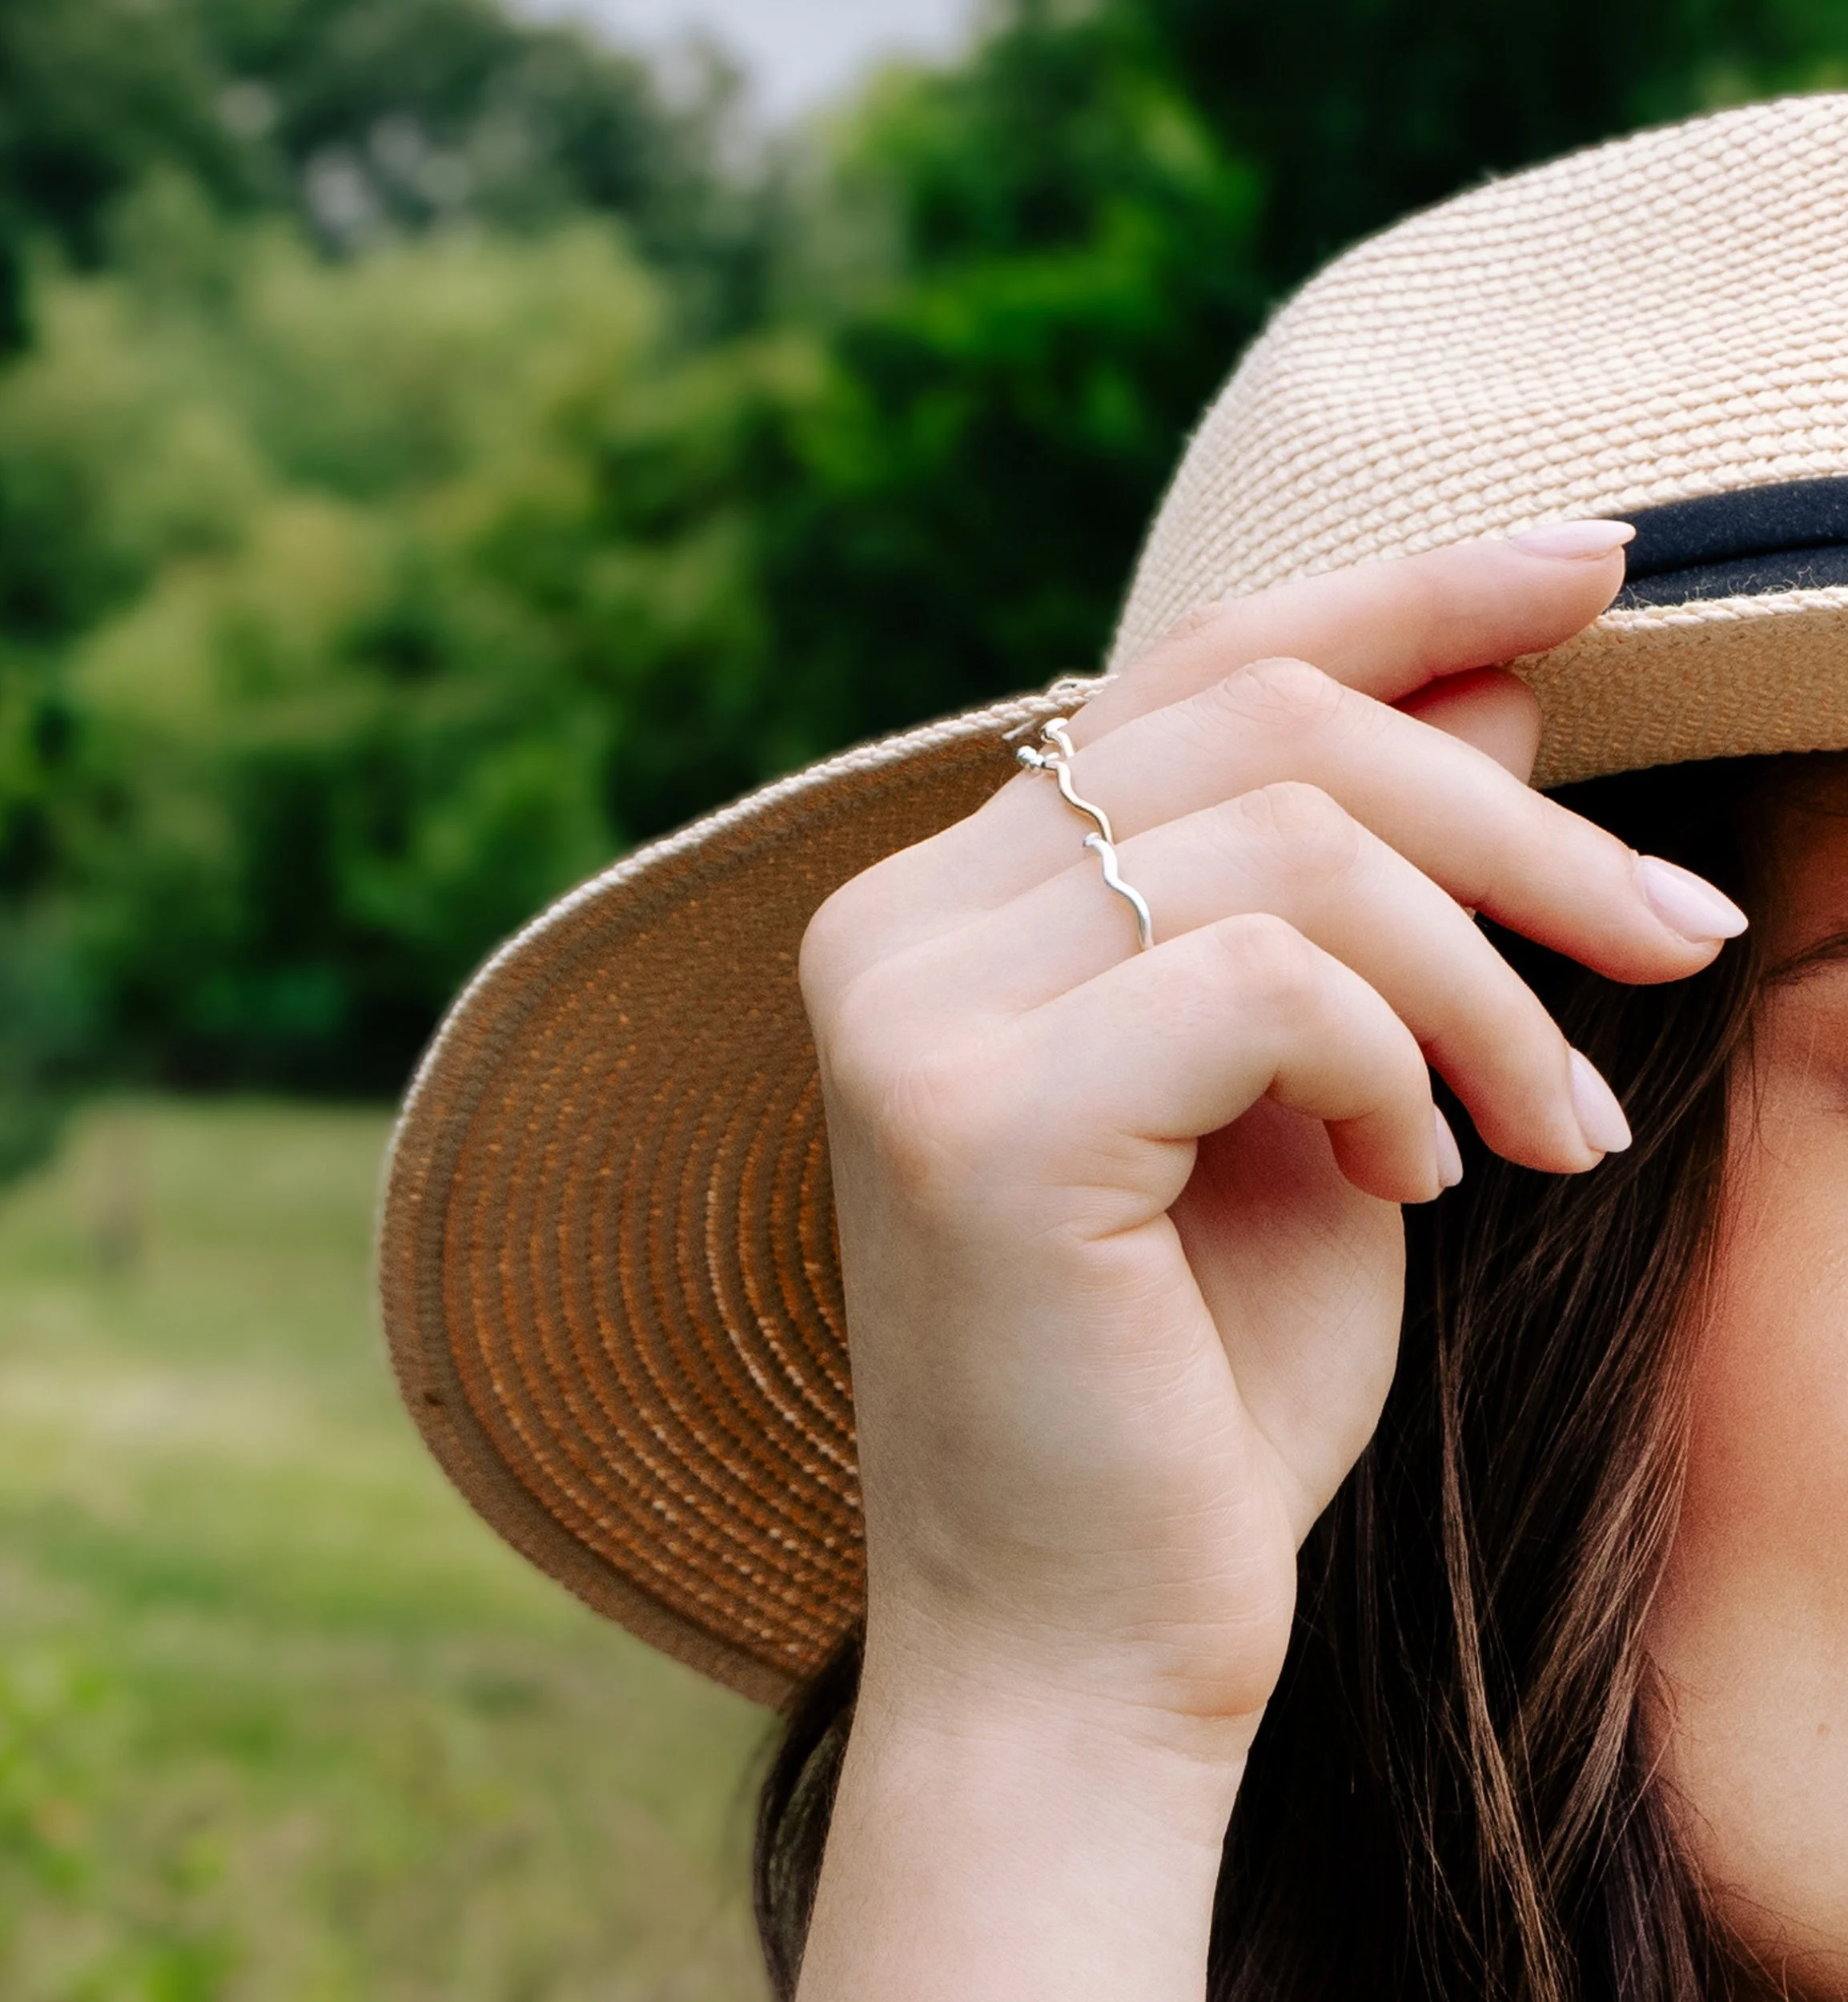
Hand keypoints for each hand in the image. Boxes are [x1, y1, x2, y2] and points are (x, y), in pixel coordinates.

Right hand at [799, 527, 1741, 1760]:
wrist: (1080, 1647)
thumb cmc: (1198, 1387)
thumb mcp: (1315, 1094)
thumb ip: (1368, 890)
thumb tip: (1496, 680)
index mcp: (944, 908)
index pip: (1189, 673)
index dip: (1403, 594)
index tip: (1601, 563)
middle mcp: (892, 929)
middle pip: (1259, 724)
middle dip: (1510, 813)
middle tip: (1674, 935)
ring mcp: (909, 1017)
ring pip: (1287, 839)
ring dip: (1484, 970)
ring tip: (1549, 1126)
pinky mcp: (972, 1121)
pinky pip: (1262, 976)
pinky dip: (1394, 1061)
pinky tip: (1419, 1179)